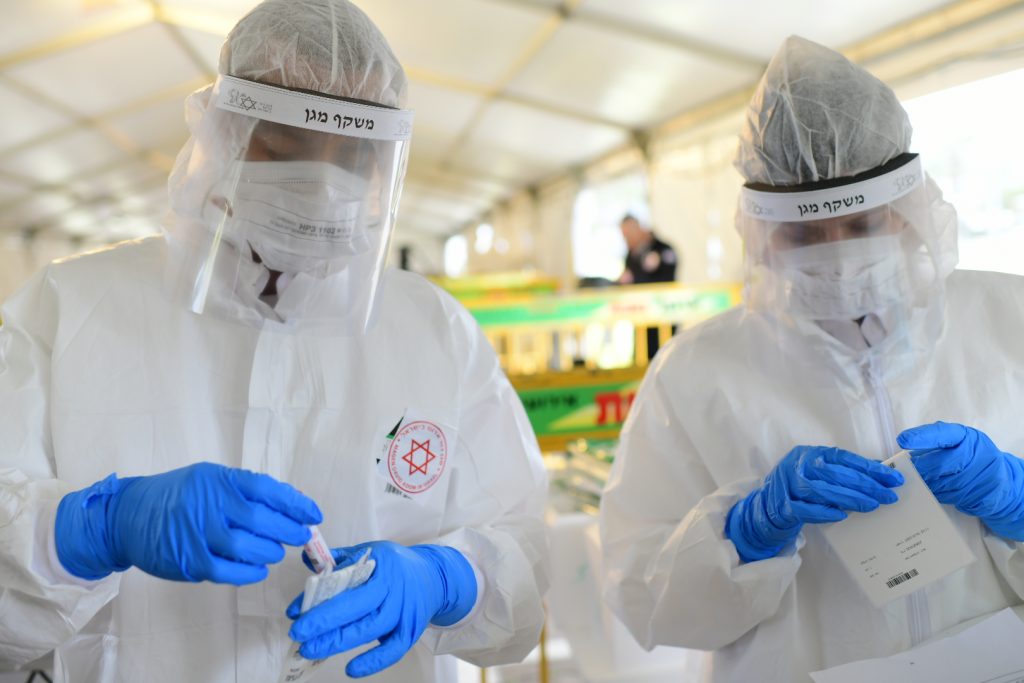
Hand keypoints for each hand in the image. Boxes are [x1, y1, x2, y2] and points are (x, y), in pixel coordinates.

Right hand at [55, 462, 321, 583]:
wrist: (128, 516)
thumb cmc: (177, 496)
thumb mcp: (210, 479)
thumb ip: (243, 491)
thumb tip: (288, 507)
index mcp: (219, 480)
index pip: (266, 489)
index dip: (295, 503)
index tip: (314, 514)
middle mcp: (209, 504)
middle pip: (260, 520)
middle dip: (288, 530)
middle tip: (301, 535)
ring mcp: (198, 534)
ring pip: (246, 547)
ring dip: (269, 552)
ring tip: (276, 552)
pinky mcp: (189, 560)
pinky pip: (227, 571)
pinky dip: (249, 572)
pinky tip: (258, 570)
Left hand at [287, 540, 476, 677]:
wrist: (434, 577)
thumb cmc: (395, 565)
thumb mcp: (370, 552)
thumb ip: (340, 558)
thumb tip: (308, 559)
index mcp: (380, 567)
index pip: (346, 582)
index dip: (319, 598)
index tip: (294, 612)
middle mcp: (393, 590)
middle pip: (356, 609)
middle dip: (323, 623)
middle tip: (298, 634)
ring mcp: (404, 612)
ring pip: (370, 630)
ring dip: (338, 642)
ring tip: (311, 650)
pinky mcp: (410, 632)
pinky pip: (392, 651)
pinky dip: (373, 662)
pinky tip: (350, 669)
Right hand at [725, 446, 903, 561]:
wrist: (766, 509)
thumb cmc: (799, 488)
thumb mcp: (817, 473)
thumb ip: (843, 471)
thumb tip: (880, 470)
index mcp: (807, 453)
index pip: (842, 458)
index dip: (869, 467)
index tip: (892, 477)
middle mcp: (796, 466)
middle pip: (835, 474)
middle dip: (866, 485)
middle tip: (889, 495)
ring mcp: (787, 486)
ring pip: (823, 491)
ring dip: (851, 498)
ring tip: (874, 505)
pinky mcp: (783, 506)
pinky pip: (807, 509)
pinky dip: (825, 512)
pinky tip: (844, 515)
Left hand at [898, 421, 1023, 539]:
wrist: (1000, 481)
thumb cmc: (971, 456)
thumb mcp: (959, 442)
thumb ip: (935, 444)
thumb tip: (906, 454)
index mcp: (967, 437)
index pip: (943, 434)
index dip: (922, 437)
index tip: (903, 440)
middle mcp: (974, 456)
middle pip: (939, 464)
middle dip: (920, 468)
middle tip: (908, 470)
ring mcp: (978, 478)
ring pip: (941, 483)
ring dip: (926, 483)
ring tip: (921, 479)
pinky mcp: (977, 497)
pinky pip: (947, 496)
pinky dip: (936, 492)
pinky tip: (936, 489)